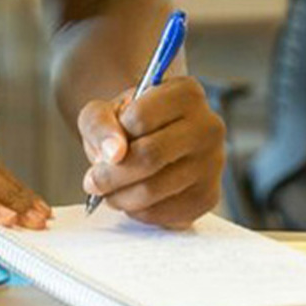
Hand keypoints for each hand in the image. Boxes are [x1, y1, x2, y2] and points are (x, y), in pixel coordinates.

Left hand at [78, 76, 224, 227]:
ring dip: (121, 196)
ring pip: (156, 188)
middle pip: (150, 156)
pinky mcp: (209, 196)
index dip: (114, 134)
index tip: (104, 142)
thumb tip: (114, 154)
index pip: (140, 117)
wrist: (148, 139)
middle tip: (92, 181)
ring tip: (107, 191)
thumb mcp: (102, 111)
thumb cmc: (124, 121)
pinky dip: (139, 211)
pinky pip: (168, 212)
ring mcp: (213, 163)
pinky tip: (130, 199)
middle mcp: (209, 126)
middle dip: (111, 174)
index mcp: (185, 93)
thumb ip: (100, 124)